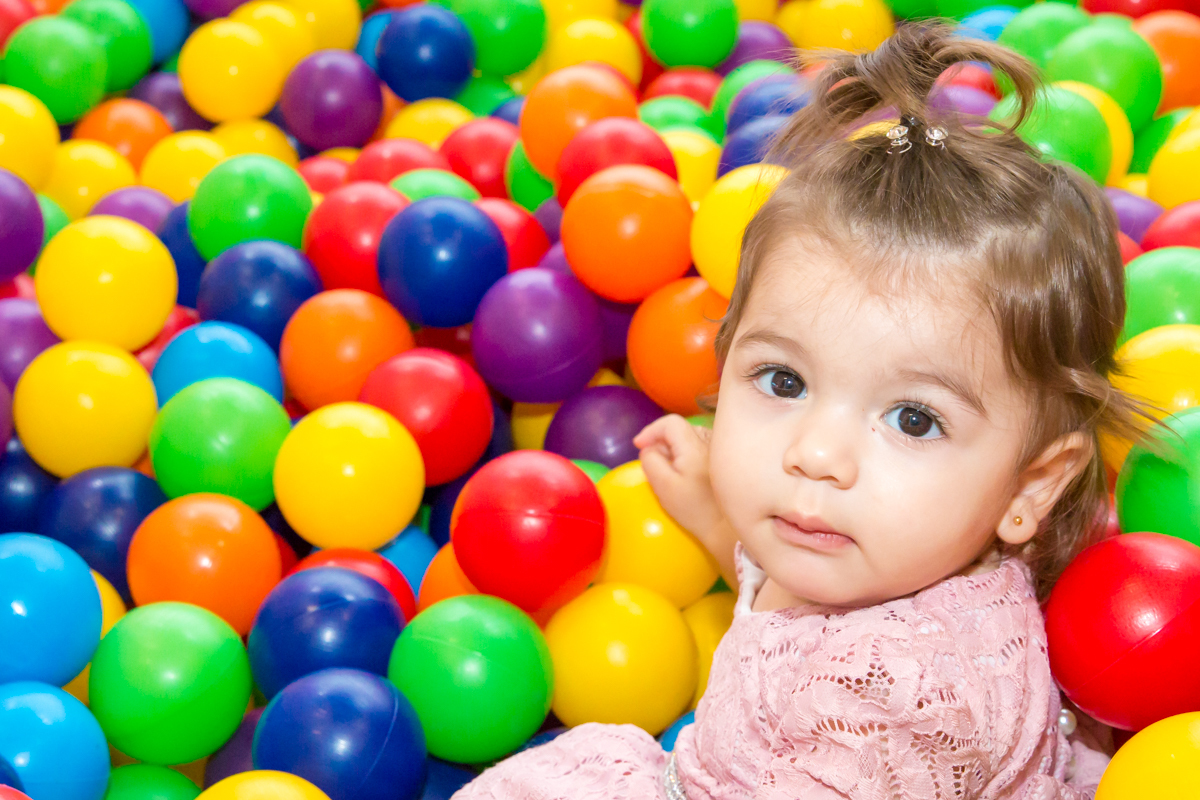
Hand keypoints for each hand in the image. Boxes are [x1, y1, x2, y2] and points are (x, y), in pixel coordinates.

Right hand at [634, 415, 737, 584]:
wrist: (726, 528)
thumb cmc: (694, 509)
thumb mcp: (664, 486)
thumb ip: (651, 460)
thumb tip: (649, 447)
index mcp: (695, 446)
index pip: (670, 423)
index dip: (651, 430)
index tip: (639, 446)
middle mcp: (711, 441)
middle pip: (680, 429)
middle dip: (662, 441)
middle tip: (655, 463)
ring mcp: (720, 449)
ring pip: (691, 436)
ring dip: (676, 447)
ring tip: (672, 470)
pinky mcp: (724, 459)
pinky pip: (701, 445)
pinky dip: (689, 453)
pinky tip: (689, 473)